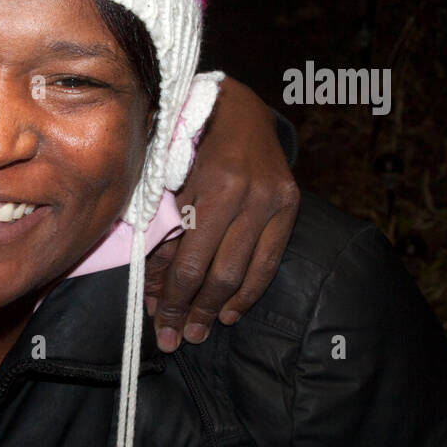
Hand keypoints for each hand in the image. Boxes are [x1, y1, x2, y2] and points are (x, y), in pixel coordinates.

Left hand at [146, 75, 298, 350]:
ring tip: (200, 331)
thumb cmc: (186, 143)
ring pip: (244, 272)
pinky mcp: (290, 204)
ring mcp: (274, 201)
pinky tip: (230, 312)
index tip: (157, 322)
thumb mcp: (166, 181)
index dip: (172, 297)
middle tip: (175, 339)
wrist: (234, 108)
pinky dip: (249, 291)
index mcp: (213, 187)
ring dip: (218, 308)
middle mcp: (248, 195)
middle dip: (193, 310)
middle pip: (217, 272)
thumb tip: (156, 289)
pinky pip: (269, 261)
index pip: (187, 260)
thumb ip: (162, 231)